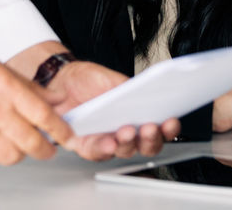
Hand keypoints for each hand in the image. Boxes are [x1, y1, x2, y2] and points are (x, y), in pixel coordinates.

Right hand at [0, 5, 72, 168]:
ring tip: (15, 143)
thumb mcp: (2, 68)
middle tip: (46, 148)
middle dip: (44, 149)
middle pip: (31, 142)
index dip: (61, 130)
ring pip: (11, 156)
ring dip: (17, 153)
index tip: (67, 136)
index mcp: (7, 88)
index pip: (44, 116)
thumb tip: (56, 99)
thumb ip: (31, 87)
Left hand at [45, 60, 179, 159]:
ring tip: (128, 131)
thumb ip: (131, 90)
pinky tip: (109, 142)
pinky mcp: (84, 144)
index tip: (171, 121)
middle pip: (145, 146)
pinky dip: (104, 148)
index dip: (168, 129)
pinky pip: (96, 152)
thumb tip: (149, 95)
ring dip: (128, 143)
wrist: (59, 79)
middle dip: (151, 139)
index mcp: (135, 117)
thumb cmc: (87, 80)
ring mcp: (105, 140)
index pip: (158, 129)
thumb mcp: (113, 80)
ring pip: (123, 151)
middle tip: (151, 127)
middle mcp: (123, 132)